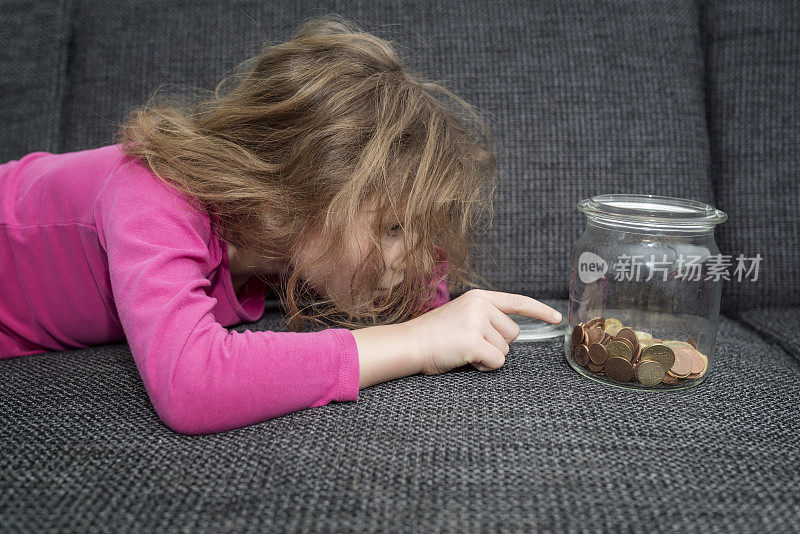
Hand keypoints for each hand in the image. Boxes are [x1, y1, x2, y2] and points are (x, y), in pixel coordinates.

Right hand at [401, 289, 562, 374]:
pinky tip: (465, 360)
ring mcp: (477, 322)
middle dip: (496, 344)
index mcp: (479, 298)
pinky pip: (496, 362)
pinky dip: (484, 366)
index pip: (517, 302)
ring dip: (487, 357)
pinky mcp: (473, 341)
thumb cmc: (434, 336)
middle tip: (468, 343)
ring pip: (505, 350)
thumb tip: (510, 333)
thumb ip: (485, 318)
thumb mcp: (462, 317)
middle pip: (513, 333)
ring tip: (462, 350)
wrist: (408, 344)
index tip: (557, 318)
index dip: (539, 311)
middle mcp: (480, 306)